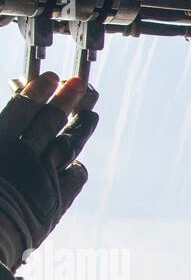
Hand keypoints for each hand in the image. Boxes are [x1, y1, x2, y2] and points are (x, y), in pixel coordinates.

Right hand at [0, 73, 98, 270]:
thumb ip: (4, 139)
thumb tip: (9, 131)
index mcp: (0, 143)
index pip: (22, 109)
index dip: (37, 92)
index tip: (50, 78)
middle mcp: (26, 155)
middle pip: (51, 121)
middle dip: (67, 100)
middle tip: (80, 84)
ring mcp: (45, 177)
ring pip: (68, 145)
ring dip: (81, 127)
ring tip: (92, 112)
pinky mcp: (57, 201)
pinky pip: (74, 177)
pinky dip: (76, 167)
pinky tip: (78, 161)